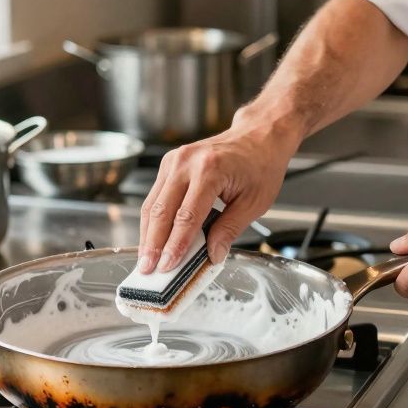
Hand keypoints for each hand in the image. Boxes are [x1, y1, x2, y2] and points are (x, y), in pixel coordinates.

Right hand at [137, 121, 301, 272]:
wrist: (258, 136)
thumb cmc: (260, 165)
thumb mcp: (254, 202)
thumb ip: (230, 230)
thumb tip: (212, 255)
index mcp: (210, 170)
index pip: (186, 216)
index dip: (175, 245)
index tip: (167, 267)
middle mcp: (186, 162)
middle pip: (161, 211)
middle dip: (153, 244)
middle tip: (148, 270)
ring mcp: (174, 161)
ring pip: (152, 204)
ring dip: (148, 235)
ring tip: (147, 260)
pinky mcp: (169, 164)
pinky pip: (155, 196)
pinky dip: (153, 221)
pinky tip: (153, 239)